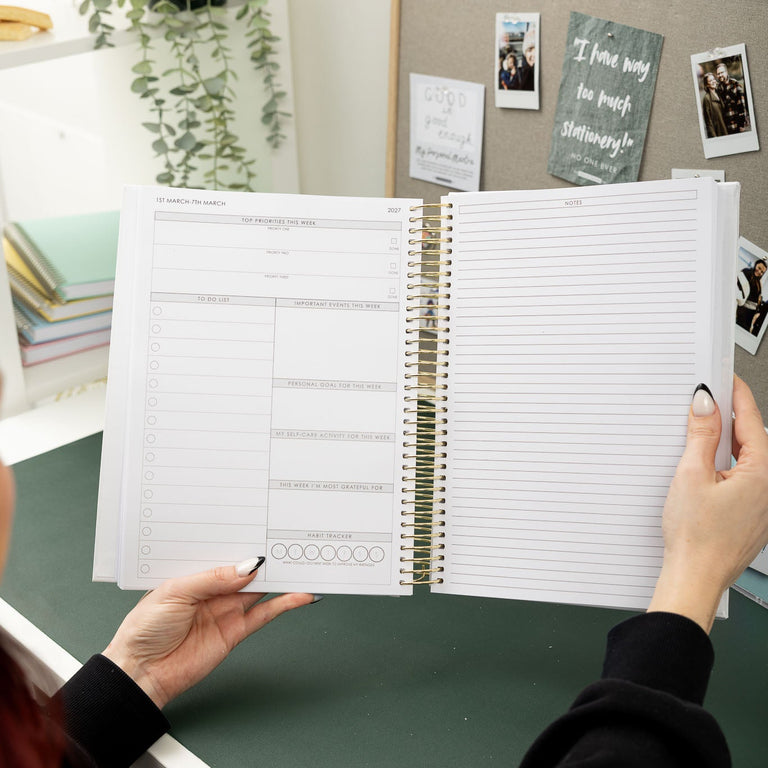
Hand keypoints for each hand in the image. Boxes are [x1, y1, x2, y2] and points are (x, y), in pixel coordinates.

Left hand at [102, 559, 313, 707]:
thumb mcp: (175, 591)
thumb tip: (247, 568)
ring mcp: (227, 610)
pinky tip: (300, 596)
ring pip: (261, 589)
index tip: (266, 531)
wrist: (141, 672)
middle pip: (248, 570)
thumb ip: (213, 579)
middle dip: (268, 558)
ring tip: (302, 565)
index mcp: (196, 574)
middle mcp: (214, 590)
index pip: (226, 554)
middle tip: (289, 544)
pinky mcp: (236, 631)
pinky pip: (265, 614)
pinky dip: (285, 605)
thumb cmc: (144, 629)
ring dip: (281, 579)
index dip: (245, 543)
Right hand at [648, 377, 767, 631]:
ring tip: (700, 434)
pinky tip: (705, 467)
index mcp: (764, 473)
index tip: (724, 378)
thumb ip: (701, 435)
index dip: (736, 395)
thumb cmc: (696, 538)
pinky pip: (744, 478)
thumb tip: (705, 405)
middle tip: (705, 402)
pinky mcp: (753, 515)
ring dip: (726, 443)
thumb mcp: (692, 475)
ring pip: (748, 459)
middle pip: (752, 439)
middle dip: (729, 418)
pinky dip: (726, 465)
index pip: (751, 420)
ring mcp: (764, 503)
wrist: (695, 578)